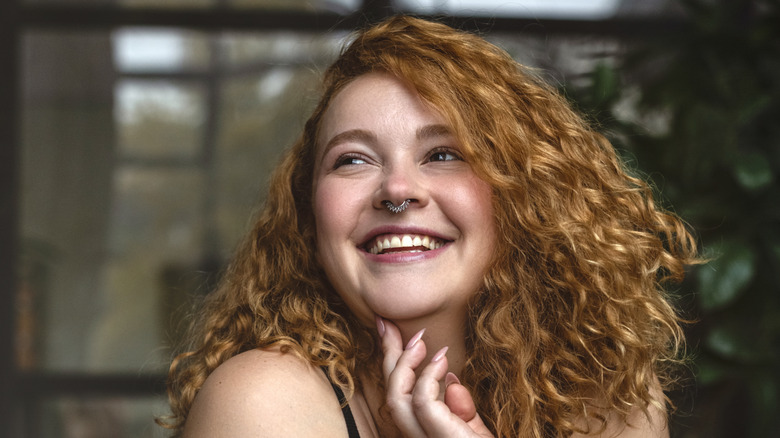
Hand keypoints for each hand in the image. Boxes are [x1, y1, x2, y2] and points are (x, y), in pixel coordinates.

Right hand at [377, 317, 493, 437]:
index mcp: (423, 434)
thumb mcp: (475, 431)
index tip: (390, 332)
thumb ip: (462, 410)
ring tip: (419, 341)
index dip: (393, 365)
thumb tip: (450, 381)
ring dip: (404, 363)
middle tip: (387, 323)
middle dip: (389, 354)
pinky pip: (422, 402)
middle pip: (392, 394)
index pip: (400, 397)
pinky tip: (442, 359)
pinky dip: (428, 376)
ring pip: (396, 398)